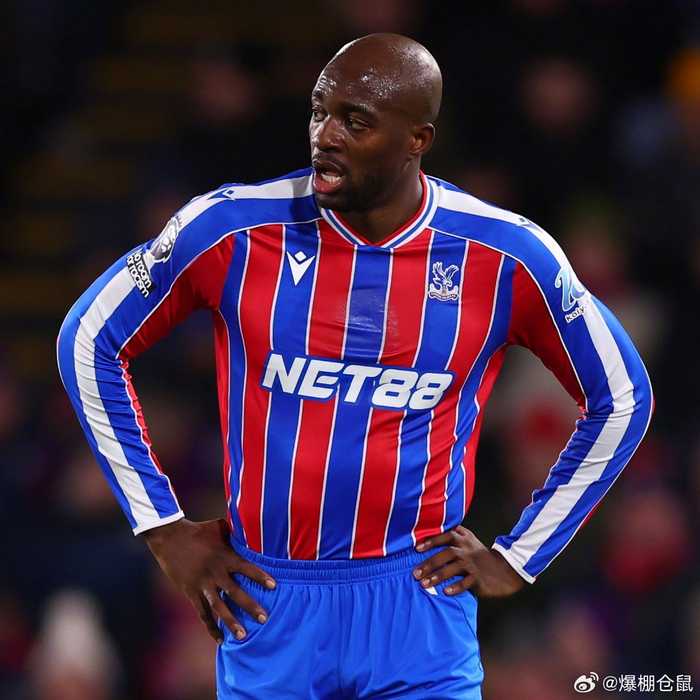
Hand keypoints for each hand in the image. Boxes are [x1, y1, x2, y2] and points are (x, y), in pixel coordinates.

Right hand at [143, 518, 275, 642]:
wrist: (169, 538)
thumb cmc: (198, 530)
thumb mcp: (219, 527)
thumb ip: (235, 531)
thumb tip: (253, 526)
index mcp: (224, 556)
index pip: (246, 568)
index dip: (260, 577)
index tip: (274, 586)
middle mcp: (215, 572)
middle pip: (235, 592)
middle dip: (250, 606)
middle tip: (264, 618)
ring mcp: (202, 584)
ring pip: (218, 607)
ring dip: (231, 622)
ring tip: (243, 636)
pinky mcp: (191, 592)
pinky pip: (202, 613)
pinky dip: (211, 627)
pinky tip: (219, 639)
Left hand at [413, 525, 525, 597]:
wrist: (504, 569)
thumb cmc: (480, 555)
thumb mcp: (470, 541)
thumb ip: (454, 537)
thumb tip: (430, 540)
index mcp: (463, 539)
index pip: (445, 537)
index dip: (430, 542)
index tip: (417, 549)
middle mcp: (467, 550)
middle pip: (446, 554)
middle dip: (430, 563)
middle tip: (416, 573)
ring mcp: (473, 564)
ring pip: (454, 568)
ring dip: (438, 576)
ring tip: (425, 584)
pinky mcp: (479, 578)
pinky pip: (466, 582)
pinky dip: (455, 587)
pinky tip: (445, 591)